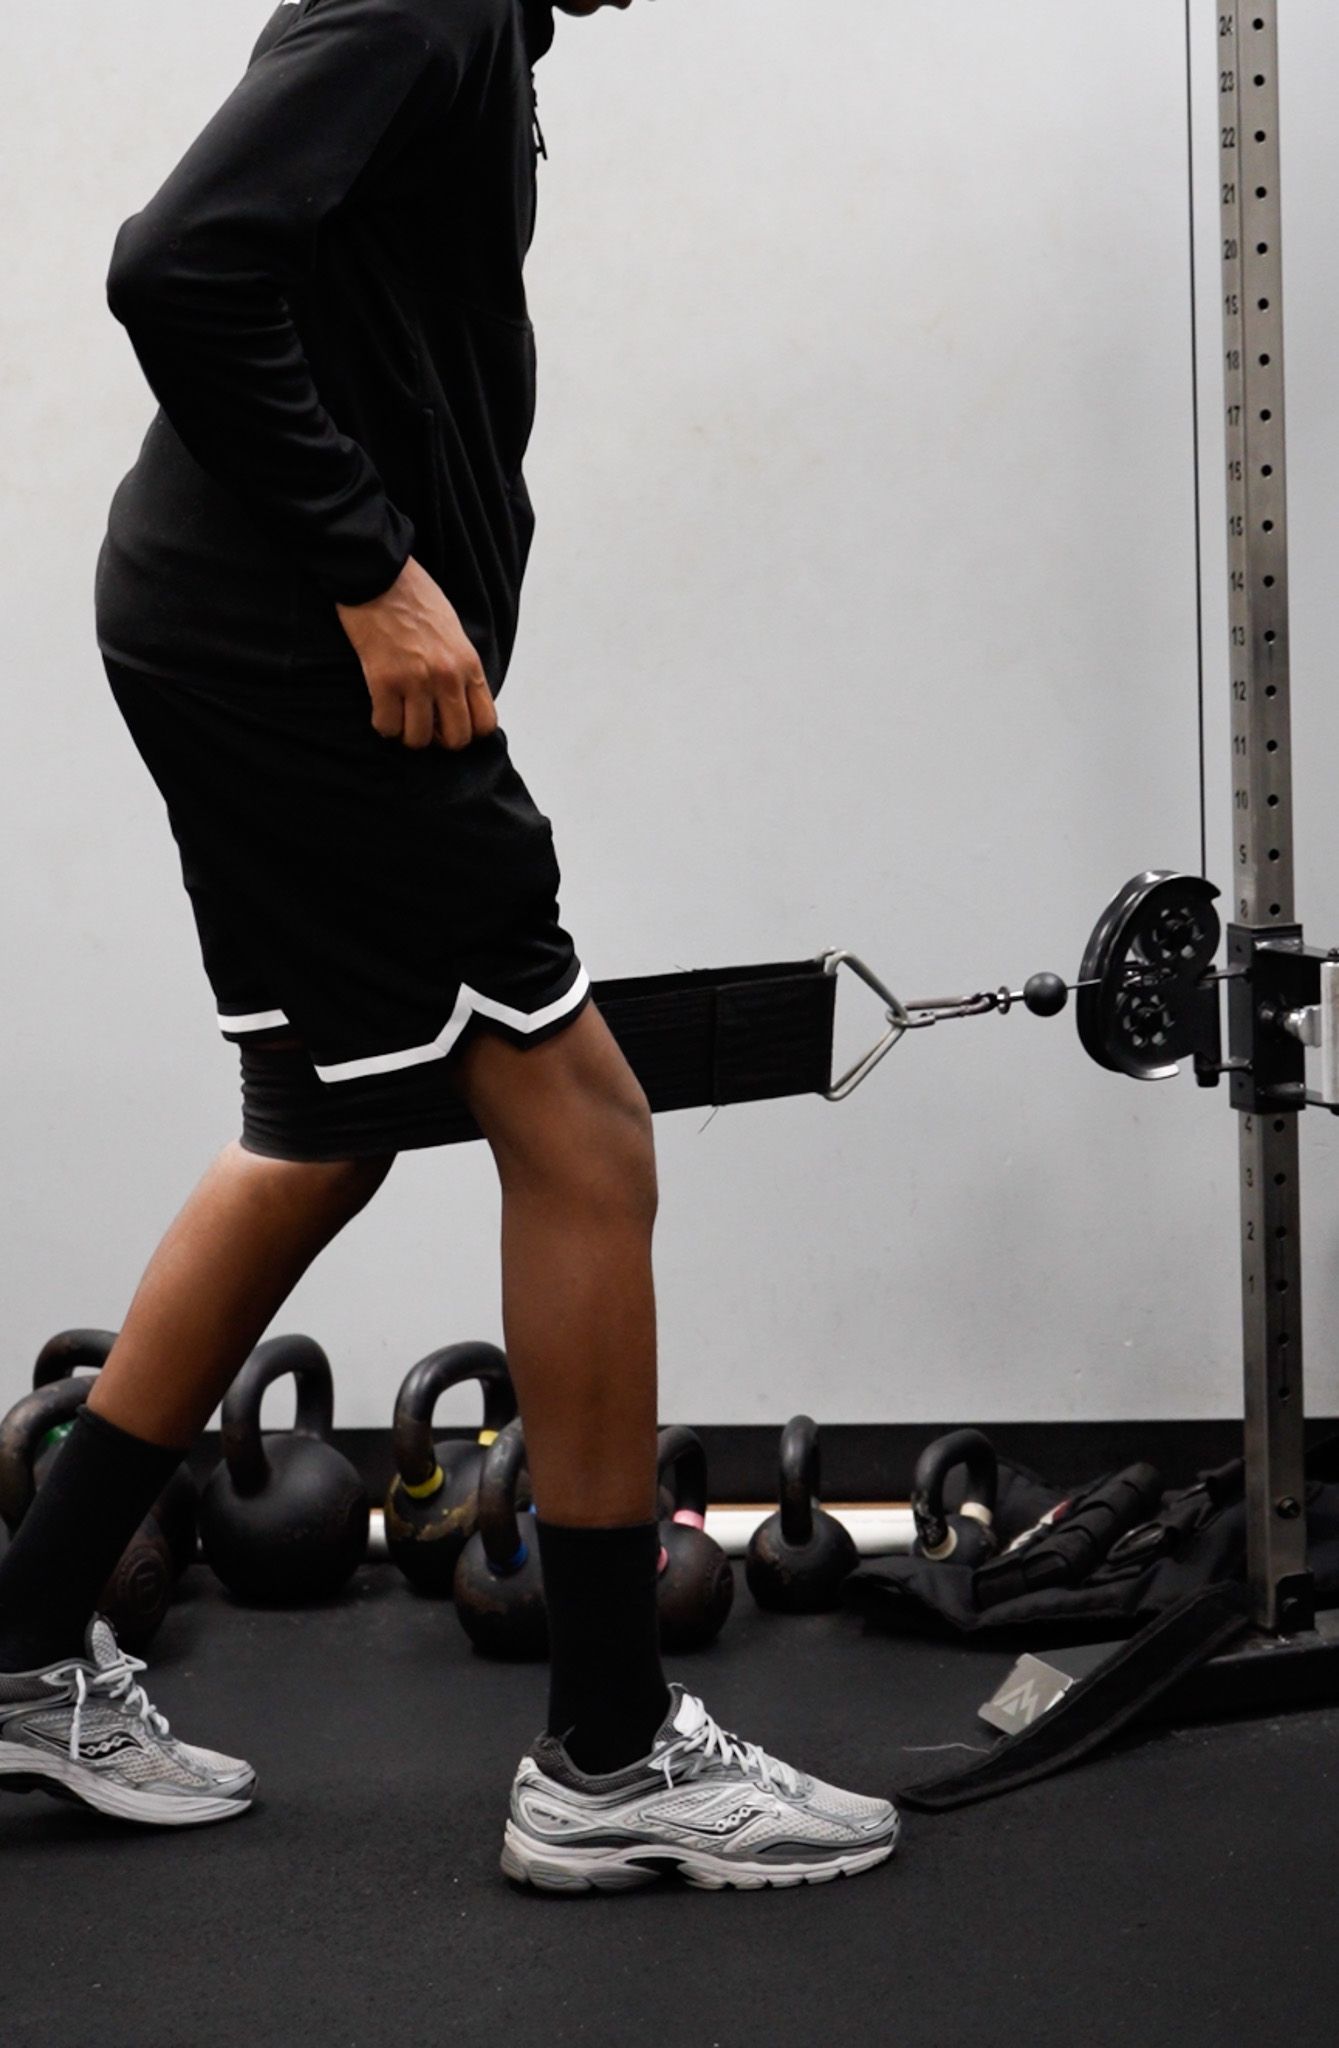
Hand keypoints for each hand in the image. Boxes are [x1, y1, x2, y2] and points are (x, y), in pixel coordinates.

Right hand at [335, 555, 498, 749]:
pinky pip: (386, 726)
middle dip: (438, 738)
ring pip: (418, 739)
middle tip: (424, 723)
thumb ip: (461, 668)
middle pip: (455, 740)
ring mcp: (416, 681)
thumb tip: (460, 703)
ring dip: (407, 733)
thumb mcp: (453, 632)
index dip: (467, 731)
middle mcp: (447, 677)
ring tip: (400, 716)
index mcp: (469, 664)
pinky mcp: (383, 680)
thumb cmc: (415, 599)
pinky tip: (381, 707)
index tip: (450, 722)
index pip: (485, 723)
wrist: (379, 575)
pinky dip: (383, 724)